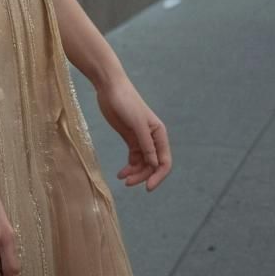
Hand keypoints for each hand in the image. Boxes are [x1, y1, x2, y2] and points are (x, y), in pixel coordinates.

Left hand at [96, 75, 171, 190]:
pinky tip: (121, 173)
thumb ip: (146, 144)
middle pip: (152, 165)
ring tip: (122, 177)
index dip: (158, 176)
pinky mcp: (130, 138)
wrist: (110, 88)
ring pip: (143, 163)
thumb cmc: (125, 102)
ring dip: (135, 173)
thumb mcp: (137, 124)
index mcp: (159, 134)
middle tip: (128, 183)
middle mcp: (152, 138)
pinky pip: (134, 158)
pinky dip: (129, 167)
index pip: (164, 161)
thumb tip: (155, 165)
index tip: (148, 188)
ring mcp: (141, 139)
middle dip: (142, 175)